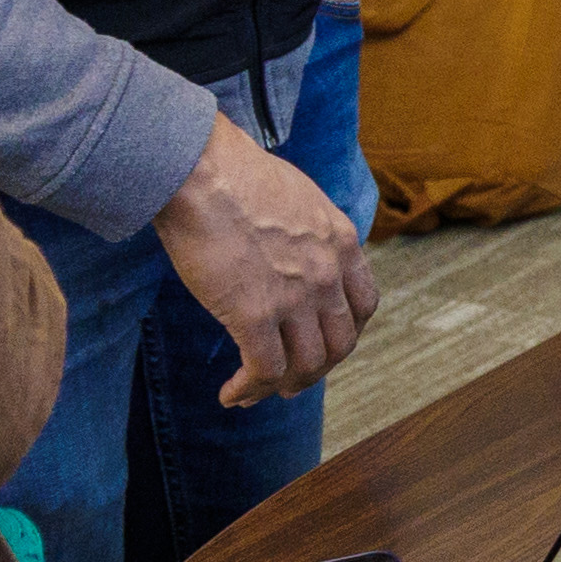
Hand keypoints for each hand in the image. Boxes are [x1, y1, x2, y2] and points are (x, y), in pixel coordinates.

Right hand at [160, 113, 377, 407]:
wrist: (197, 168)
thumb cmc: (230, 172)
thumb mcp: (295, 195)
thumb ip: (305, 230)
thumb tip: (289, 250)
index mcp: (340, 240)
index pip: (363, 305)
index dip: (345, 334)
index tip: (322, 344)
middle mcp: (327, 272)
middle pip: (340, 344)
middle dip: (315, 370)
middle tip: (289, 380)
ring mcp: (294, 296)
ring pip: (306, 365)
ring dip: (282, 386)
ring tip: (255, 391)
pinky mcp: (254, 314)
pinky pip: (263, 369)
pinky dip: (249, 389)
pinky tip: (231, 393)